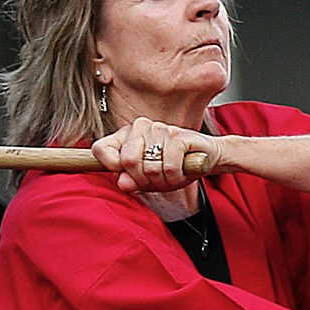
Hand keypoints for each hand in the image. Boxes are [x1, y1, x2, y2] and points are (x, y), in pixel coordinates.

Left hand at [90, 117, 213, 194]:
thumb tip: (122, 182)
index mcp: (127, 136)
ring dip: (163, 181)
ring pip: (149, 168)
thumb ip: (132, 180)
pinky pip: (168, 168)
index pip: (100, 149)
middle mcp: (140, 127)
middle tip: (157, 180)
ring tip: (173, 175)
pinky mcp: (177, 136)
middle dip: (144, 180)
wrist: (209, 157)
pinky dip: (177, 177)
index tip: (126, 176)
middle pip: (127, 162)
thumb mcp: (149, 179)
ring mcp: (159, 129)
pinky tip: (183, 170)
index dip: (110, 167)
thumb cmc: (175, 166)